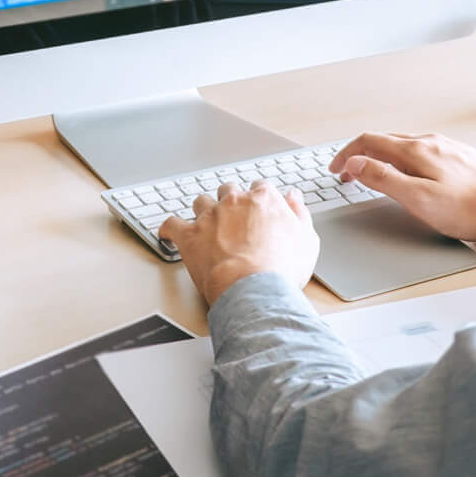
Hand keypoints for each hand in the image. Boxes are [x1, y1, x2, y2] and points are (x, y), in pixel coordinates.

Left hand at [159, 181, 320, 305]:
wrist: (254, 290)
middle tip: (233, 217)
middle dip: (230, 201)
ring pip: (201, 202)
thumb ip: (299, 213)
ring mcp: (210, 217)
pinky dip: (169, 228)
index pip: (260, 187)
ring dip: (203, 210)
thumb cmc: (282, 269)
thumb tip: (293, 196)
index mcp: (263, 199)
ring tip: (205, 223)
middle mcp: (235, 201)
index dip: (259, 198)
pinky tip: (169, 233)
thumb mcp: (306, 241)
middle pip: (228, 190)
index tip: (259, 208)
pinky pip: (171, 224)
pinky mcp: (189, 235)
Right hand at [328, 132, 475, 248]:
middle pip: (384, 141)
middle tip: (348, 175)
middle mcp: (429, 142)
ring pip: (403, 146)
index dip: (346, 154)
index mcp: (415, 151)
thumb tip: (355, 162)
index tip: (335, 170)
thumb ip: (384, 179)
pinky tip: (409, 175)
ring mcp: (446, 148)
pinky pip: (421, 152)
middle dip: (360, 155)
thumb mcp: (418, 198)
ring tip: (373, 175)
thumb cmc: (472, 208)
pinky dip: (402, 161)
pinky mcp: (459, 157)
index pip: (369, 141)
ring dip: (381, 157)